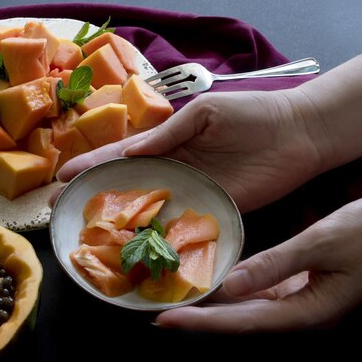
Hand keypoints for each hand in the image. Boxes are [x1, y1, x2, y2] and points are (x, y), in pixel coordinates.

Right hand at [57, 89, 323, 212]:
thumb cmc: (251, 113)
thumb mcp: (205, 113)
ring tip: (89, 234)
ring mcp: (190, 191)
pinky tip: (138, 248)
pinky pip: (181, 226)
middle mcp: (173, 169)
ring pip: (149, 208)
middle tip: (61, 210)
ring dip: (120, 220)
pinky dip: (159, 237)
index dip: (91, 164)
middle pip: (127, 185)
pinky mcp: (212, 210)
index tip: (61, 175)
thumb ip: (168, 133)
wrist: (299, 134)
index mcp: (167, 141)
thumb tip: (129, 149)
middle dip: (95, 196)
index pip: (121, 154)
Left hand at [154, 191, 361, 331]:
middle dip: (199, 319)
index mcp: (309, 312)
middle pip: (240, 322)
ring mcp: (303, 303)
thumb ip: (276, 264)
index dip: (201, 322)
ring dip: (213, 307)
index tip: (165, 320)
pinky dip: (233, 292)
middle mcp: (302, 314)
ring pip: (248, 311)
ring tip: (176, 300)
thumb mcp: (322, 243)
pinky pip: (260, 296)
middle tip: (158, 311)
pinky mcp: (302, 289)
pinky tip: (214, 283)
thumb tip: (231, 285)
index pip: (243, 322)